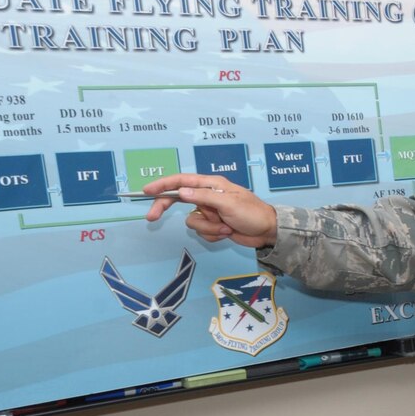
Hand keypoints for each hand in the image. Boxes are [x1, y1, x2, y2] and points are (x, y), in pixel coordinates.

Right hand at [143, 173, 279, 248]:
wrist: (267, 232)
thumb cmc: (252, 213)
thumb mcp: (228, 203)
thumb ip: (204, 196)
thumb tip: (181, 191)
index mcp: (211, 184)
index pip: (181, 181)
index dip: (162, 185)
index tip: (146, 191)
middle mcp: (208, 195)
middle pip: (178, 200)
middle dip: (167, 209)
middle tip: (152, 218)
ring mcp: (210, 211)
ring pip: (192, 221)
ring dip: (208, 227)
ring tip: (226, 226)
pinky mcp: (214, 225)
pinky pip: (202, 231)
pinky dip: (214, 234)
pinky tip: (228, 232)